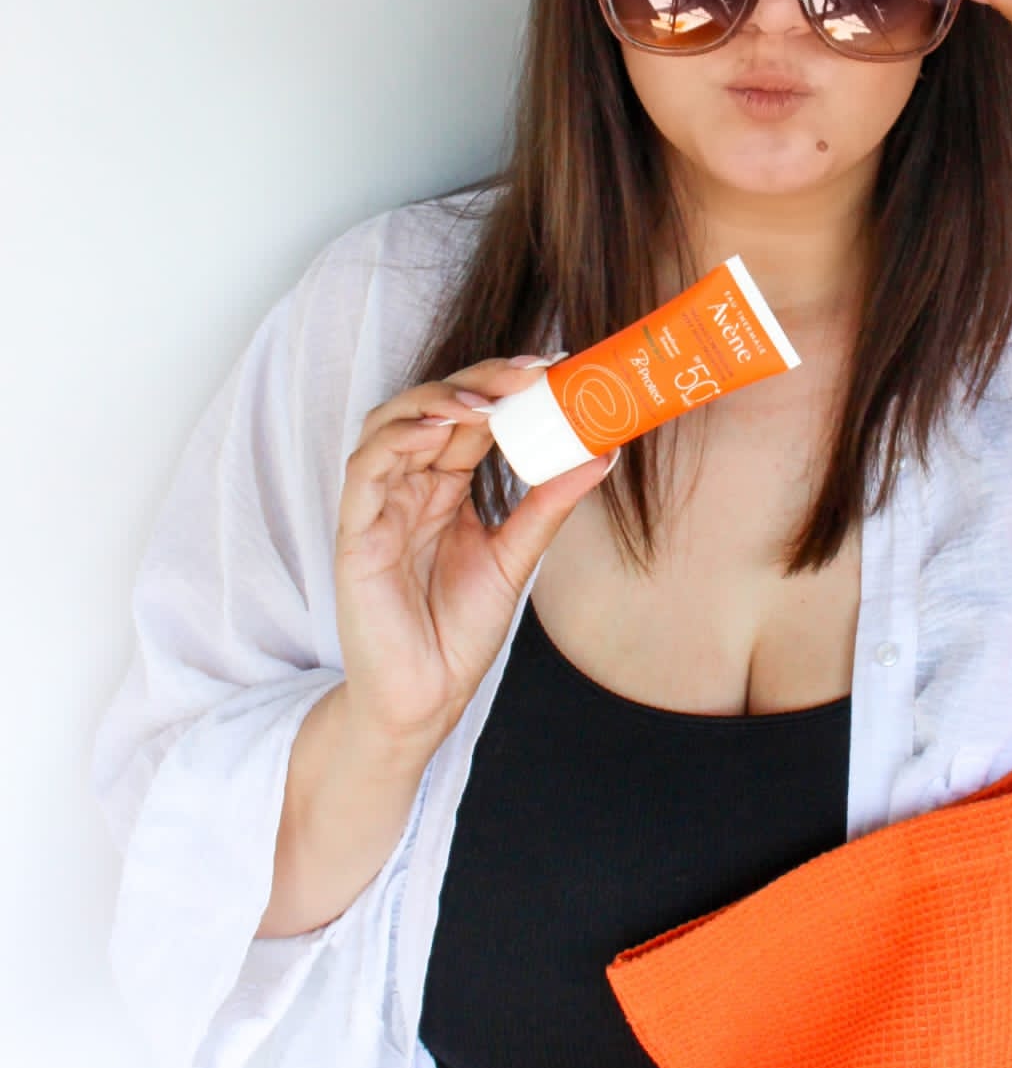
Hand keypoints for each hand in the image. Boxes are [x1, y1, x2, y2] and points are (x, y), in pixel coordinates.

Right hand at [333, 358, 615, 754]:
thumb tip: (600, 454)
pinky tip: (440, 427)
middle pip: (436, 407)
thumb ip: (547, 505)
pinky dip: (399, 438)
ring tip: (490, 399)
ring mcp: (380, 505)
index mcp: (445, 486)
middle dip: (483, 381)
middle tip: (531, 372)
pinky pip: (367, 469)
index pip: (471, 418)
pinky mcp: (355, 532)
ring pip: (395, 423)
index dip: (506, 387)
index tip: (554, 368)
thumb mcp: (516, 558)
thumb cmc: (458, 632)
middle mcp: (409, 485)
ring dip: (440, 399)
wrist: (425, 698)